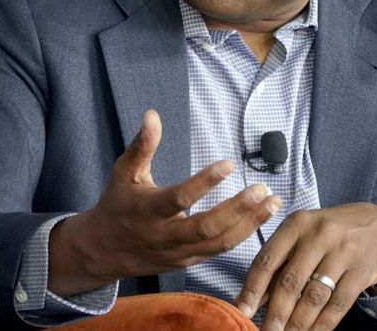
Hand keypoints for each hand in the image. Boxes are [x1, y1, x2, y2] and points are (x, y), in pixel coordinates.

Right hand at [48, 110, 282, 294]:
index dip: (205, 182)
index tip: (229, 164)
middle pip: (206, 227)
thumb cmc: (117, 204)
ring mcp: (178, 253)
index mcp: (147, 211)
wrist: (102, 252)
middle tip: (263, 188)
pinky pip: (218, 252)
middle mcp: (164, 235)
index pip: (180, 198)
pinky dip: (243, 235)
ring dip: (250, 224)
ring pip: (218, 243)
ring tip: (273, 202)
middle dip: (238, 209)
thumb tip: (152, 113)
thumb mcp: (124, 172)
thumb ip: (142, 145)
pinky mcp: (187, 262)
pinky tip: (261, 217)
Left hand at [235, 203, 376, 330]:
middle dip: (276, 313)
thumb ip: (280, 262)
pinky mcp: (362, 270)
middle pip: (291, 282)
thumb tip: (253, 299)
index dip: (253, 289)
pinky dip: (323, 325)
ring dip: (298, 324)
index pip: (268, 259)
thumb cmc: (331, 233)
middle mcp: (320, 234)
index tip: (242, 312)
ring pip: (314, 296)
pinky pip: (338, 304)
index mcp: (297, 223)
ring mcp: (344, 252)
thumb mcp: (303, 235)